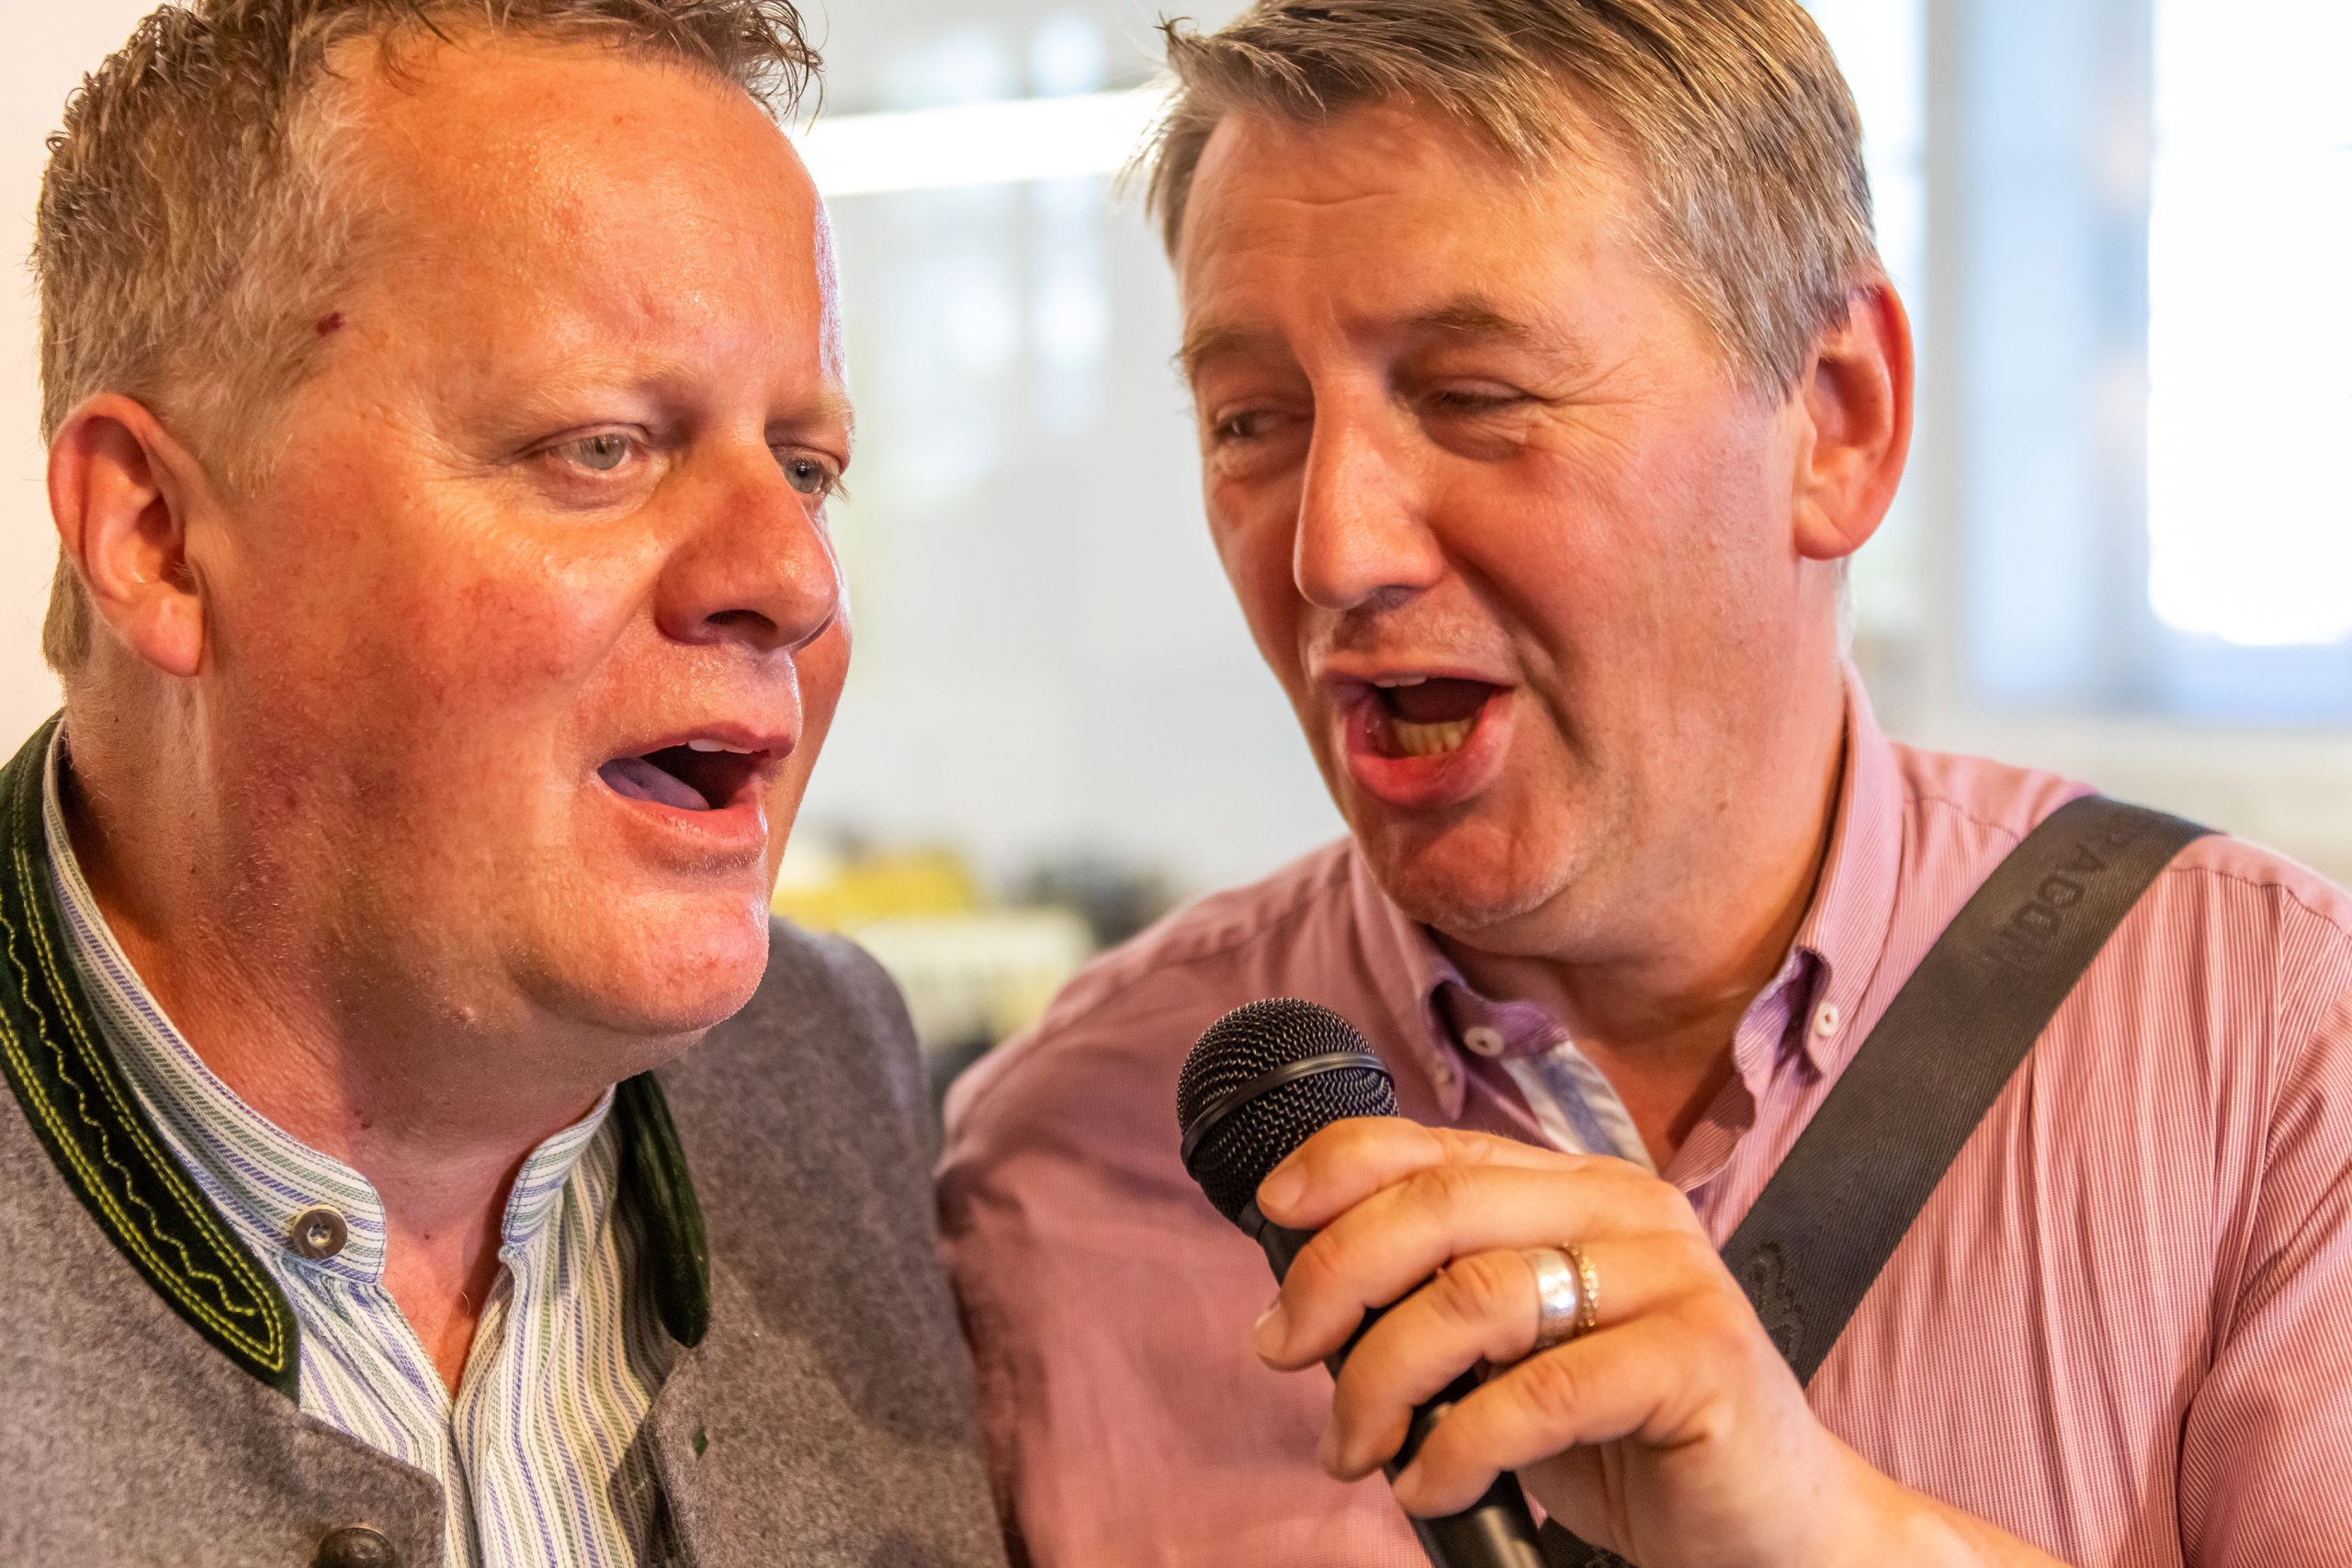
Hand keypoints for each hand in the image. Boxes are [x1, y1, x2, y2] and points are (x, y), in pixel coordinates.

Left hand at [1249, 1118, 2062, 1567]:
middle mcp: (1627, 1209)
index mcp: (1578, 1188)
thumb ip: (1441, 1303)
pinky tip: (1433, 1484)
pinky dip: (1459, 1445)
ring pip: (1475, 1297)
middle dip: (1334, 1279)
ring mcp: (1672, 1278)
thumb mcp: (1517, 1353)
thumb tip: (1301, 1300)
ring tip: (1360, 1448)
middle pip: (1438, 1207)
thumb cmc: (1628, 1439)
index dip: (1337, 1167)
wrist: (1773, 1529)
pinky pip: (1540, 1392)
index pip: (1436, 1144)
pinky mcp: (1701, 1360)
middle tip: (1286, 1354)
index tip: (1271, 1217)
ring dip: (1382, 1379)